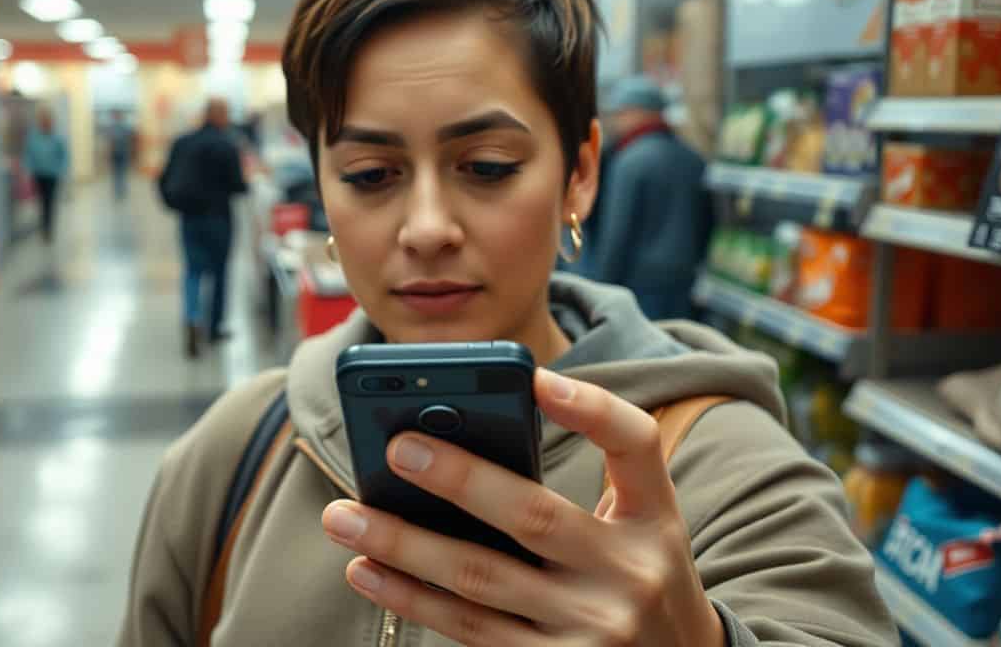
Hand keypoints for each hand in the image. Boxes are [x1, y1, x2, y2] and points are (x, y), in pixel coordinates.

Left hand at [322, 369, 724, 646]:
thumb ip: (580, 485)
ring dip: (404, 545)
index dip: (590, 408)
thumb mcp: (639, 527)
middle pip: (534, 517)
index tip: (536, 380)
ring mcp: (592, 632)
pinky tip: (368, 571)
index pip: (635, 446)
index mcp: (655, 520)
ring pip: (480, 580)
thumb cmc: (638, 575)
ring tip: (345, 517)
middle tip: (394, 448)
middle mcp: (631, 574)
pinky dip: (412, 599)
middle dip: (459, 479)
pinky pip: (469, 630)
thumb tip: (461, 444)